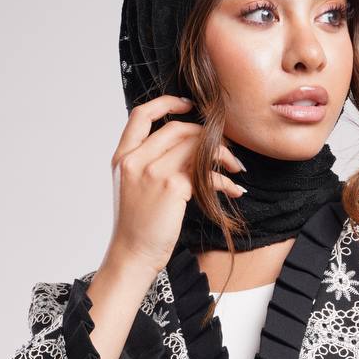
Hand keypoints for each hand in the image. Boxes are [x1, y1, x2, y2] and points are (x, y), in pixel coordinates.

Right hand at [102, 94, 246, 280]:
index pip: (141, 114)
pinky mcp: (172, 186)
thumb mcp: (133, 187)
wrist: (132, 255)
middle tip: (226, 150)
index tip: (188, 105)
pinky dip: (224, 180)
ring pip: (196, 146)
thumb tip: (186, 149)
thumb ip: (149, 164)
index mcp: (123, 157)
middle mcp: (135, 159)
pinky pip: (206, 172)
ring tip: (236, 169)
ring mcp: (153, 171)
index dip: (167, 103)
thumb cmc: (137, 226)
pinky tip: (233, 190)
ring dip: (223, 155)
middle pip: (178, 129)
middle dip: (207, 136)